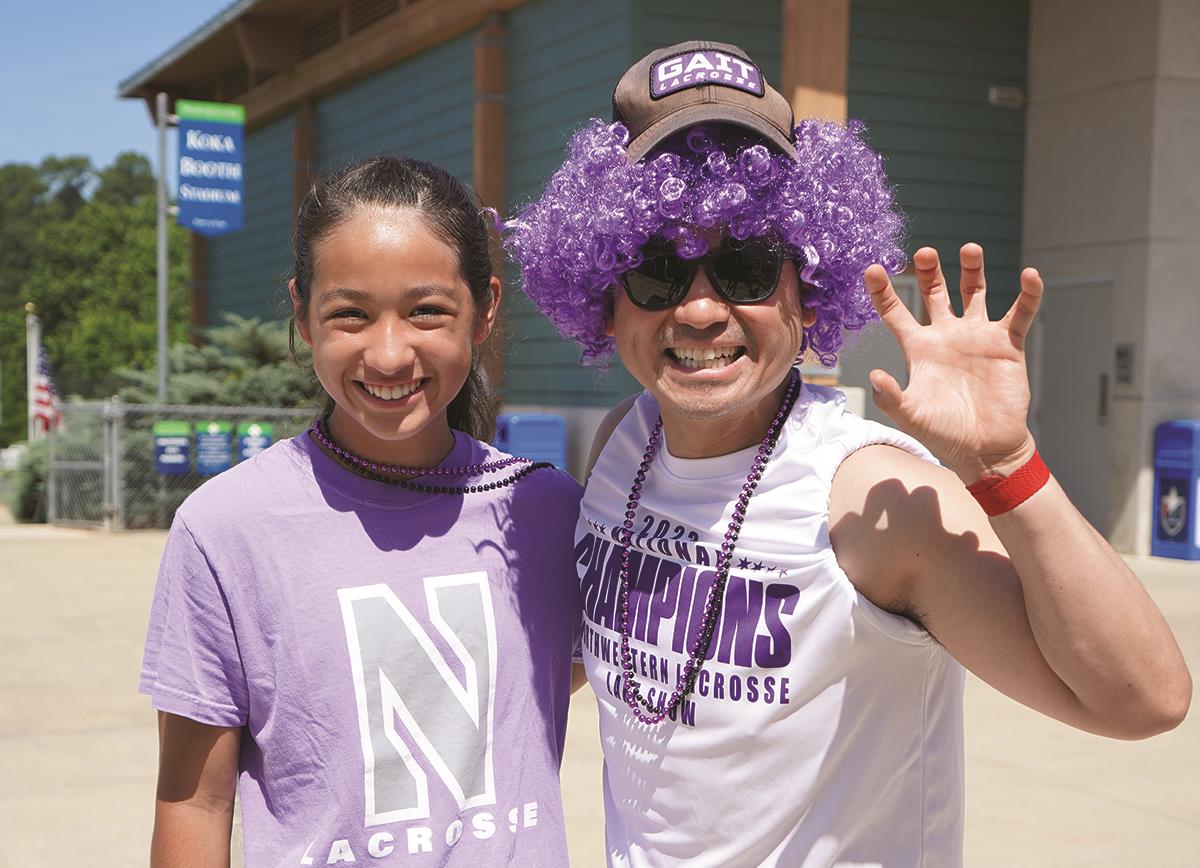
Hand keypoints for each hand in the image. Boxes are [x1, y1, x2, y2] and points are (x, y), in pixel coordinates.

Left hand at [863, 243, 1042, 482]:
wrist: (985, 449)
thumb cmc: (944, 434)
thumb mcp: (910, 416)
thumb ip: (890, 397)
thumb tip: (873, 376)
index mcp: (919, 348)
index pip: (896, 312)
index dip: (883, 291)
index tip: (872, 268)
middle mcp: (946, 335)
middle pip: (935, 292)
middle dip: (929, 271)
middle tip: (923, 252)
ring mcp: (977, 337)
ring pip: (974, 292)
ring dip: (973, 270)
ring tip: (969, 248)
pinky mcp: (1007, 345)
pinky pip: (1019, 314)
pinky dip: (1028, 294)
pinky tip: (1030, 275)